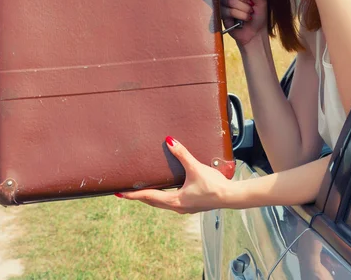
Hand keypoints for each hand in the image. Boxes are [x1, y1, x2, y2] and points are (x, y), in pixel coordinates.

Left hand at [115, 137, 231, 213]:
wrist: (230, 197)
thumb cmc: (213, 185)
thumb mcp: (195, 168)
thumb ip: (182, 154)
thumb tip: (169, 141)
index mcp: (174, 201)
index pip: (149, 196)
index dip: (134, 194)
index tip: (120, 194)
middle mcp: (177, 207)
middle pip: (153, 202)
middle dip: (140, 196)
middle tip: (127, 192)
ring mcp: (185, 208)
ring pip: (162, 203)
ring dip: (152, 197)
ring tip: (144, 191)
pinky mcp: (192, 205)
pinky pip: (172, 202)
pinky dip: (163, 197)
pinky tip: (167, 191)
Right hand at [220, 0, 267, 45]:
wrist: (256, 33)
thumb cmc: (258, 16)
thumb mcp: (261, 2)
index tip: (251, 0)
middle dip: (244, 2)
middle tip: (251, 8)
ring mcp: (224, 6)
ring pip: (230, 1)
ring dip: (243, 9)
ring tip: (249, 15)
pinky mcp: (221, 16)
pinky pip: (228, 11)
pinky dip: (239, 15)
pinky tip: (244, 20)